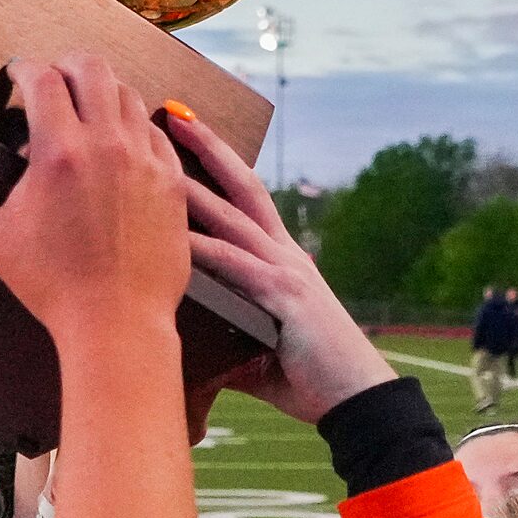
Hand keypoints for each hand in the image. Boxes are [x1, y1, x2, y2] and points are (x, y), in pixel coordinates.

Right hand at [0, 53, 189, 336]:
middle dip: (68, 65)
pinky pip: (156, 133)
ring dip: (103, 92)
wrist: (118, 322)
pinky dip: (135, 128)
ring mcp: (146, 159)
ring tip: (85, 110)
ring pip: (128, 94)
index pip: (42, 78)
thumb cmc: (54, 285)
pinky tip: (118, 147)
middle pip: (92, 67)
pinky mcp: (171, 181)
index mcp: (60, 152)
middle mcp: (107, 144)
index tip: (15, 75)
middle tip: (52, 79)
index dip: (24, 69)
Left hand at [159, 107, 393, 422]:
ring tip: (158, 154)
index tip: (185, 137)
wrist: (358, 402)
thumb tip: (181, 342)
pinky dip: (202, 247)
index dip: (219, 166)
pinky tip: (170, 233)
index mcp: (281, 263)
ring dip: (194, 184)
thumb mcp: (256, 352)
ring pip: (234, 215)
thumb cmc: (310, 380)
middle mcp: (285, 255)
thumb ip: (223, 335)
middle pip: (241, 186)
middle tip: (170, 115)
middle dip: (207, 148)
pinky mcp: (286, 297)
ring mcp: (287, 271)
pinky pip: (236, 264)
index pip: (245, 200)